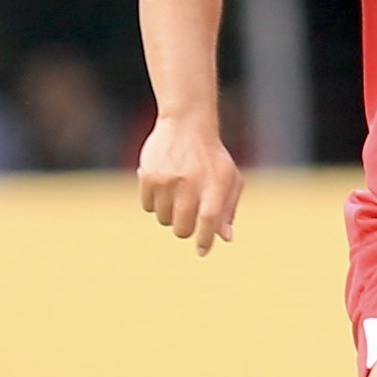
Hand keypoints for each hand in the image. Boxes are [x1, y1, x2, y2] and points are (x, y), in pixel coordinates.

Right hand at [138, 114, 242, 254]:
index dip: (205, 239)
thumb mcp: (229, 179)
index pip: (209, 221)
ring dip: (170, 214)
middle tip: (188, 217)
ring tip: (177, 195)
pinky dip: (154, 203)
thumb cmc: (212, 157)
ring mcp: (167, 180)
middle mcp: (190, 184)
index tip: (202, 250)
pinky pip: (147, 206)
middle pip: (182, 228)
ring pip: (164, 219)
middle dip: (186, 229)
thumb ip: (228, 208)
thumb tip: (225, 238)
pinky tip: (163, 187)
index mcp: (215, 185)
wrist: (187, 125)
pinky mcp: (148, 176)